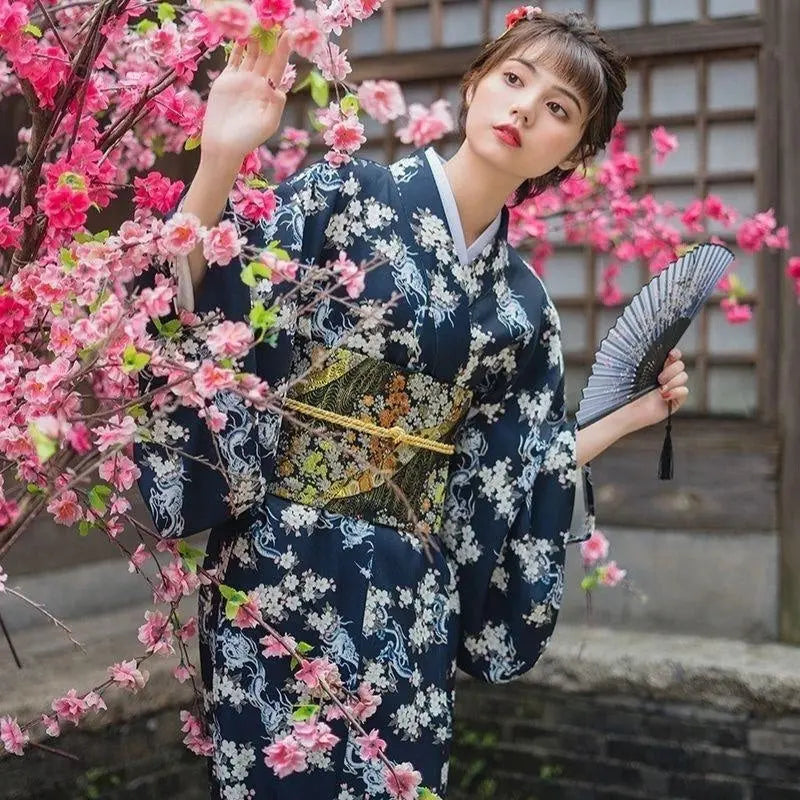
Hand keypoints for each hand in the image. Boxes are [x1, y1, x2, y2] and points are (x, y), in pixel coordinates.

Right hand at [200, 30, 294, 165]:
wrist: (223, 144)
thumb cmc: (247, 139)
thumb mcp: (268, 124)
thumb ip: (276, 105)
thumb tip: (280, 87)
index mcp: (270, 91)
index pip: (279, 65)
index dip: (284, 49)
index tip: (290, 33)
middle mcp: (258, 82)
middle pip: (266, 54)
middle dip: (270, 37)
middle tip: (274, 19)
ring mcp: (242, 79)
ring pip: (250, 53)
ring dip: (255, 37)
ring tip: (258, 20)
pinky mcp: (226, 80)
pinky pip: (234, 59)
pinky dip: (237, 46)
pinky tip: (241, 33)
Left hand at [623, 349, 689, 432]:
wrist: (629, 412)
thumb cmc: (627, 394)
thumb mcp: (634, 374)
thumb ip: (645, 363)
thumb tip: (649, 349)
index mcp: (657, 368)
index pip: (672, 356)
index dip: (675, 354)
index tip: (671, 354)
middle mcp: (666, 377)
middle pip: (680, 365)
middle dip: (671, 370)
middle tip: (659, 378)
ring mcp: (672, 388)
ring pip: (684, 376)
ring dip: (673, 381)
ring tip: (660, 390)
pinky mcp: (675, 400)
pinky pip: (685, 391)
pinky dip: (676, 392)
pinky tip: (665, 397)